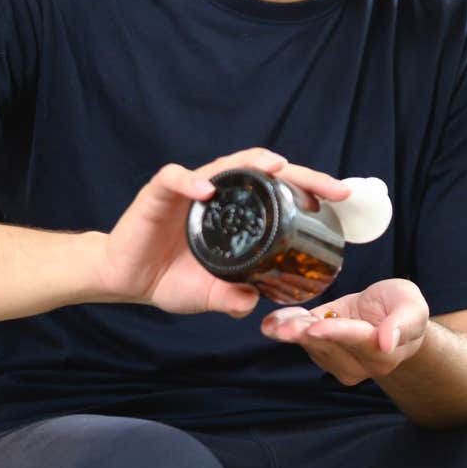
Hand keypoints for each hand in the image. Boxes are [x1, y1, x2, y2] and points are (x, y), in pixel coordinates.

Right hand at [91, 147, 348, 317]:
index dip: (310, 190)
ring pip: (224, 166)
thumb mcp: (210, 296)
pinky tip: (205, 192)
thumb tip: (257, 304)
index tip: (341, 198)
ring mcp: (189, 191)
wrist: (125, 279)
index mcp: (236, 213)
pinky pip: (175, 180)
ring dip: (249, 164)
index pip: (279, 191)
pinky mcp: (158, 195)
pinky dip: (191, 182)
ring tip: (273, 166)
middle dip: (298, 173)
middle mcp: (218, 195)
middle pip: (261, 171)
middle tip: (329, 186)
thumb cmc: (168, 279)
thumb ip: (233, 298)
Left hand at [260, 277, 429, 384]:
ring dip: (292, 333)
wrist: (389, 314)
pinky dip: (286, 327)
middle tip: (283, 327)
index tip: (316, 328)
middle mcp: (359, 363)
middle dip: (305, 335)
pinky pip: (302, 338)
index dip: (336, 334)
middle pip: (329, 347)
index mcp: (383, 352)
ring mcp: (338, 359)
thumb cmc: (403, 309)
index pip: (357, 341)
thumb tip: (388, 342)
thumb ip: (404, 323)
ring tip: (274, 323)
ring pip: (312, 346)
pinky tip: (271, 321)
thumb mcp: (412, 306)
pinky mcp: (320, 347)